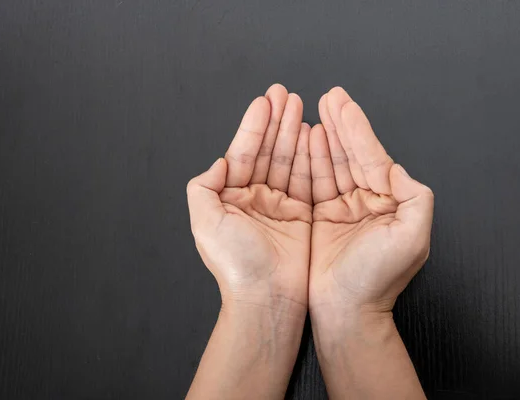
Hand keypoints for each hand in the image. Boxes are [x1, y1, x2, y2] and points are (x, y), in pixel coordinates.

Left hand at [187, 84, 311, 315]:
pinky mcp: (302, 215)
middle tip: (286, 94)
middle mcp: (254, 198)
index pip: (243, 153)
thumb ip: (204, 187)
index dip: (253, 126)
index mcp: (230, 197)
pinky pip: (308, 180)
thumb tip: (219, 162)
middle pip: (268, 152)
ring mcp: (279, 205)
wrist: (267, 297)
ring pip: (289, 161)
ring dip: (294, 133)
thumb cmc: (235, 263)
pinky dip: (312, 157)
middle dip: (276, 122)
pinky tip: (315, 135)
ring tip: (301, 106)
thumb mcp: (205, 222)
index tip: (264, 101)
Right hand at [309, 87, 433, 316]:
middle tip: (328, 96)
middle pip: (352, 155)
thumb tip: (396, 168)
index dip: (357, 129)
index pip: (372, 157)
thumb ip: (415, 198)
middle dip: (341, 124)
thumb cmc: (377, 279)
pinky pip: (314, 182)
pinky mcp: (321, 218)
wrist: (346, 311)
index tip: (342, 104)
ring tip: (313, 110)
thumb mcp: (412, 238)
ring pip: (332, 164)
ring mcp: (343, 209)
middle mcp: (368, 202)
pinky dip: (310, 159)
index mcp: (390, 202)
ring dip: (324, 137)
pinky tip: (305, 139)